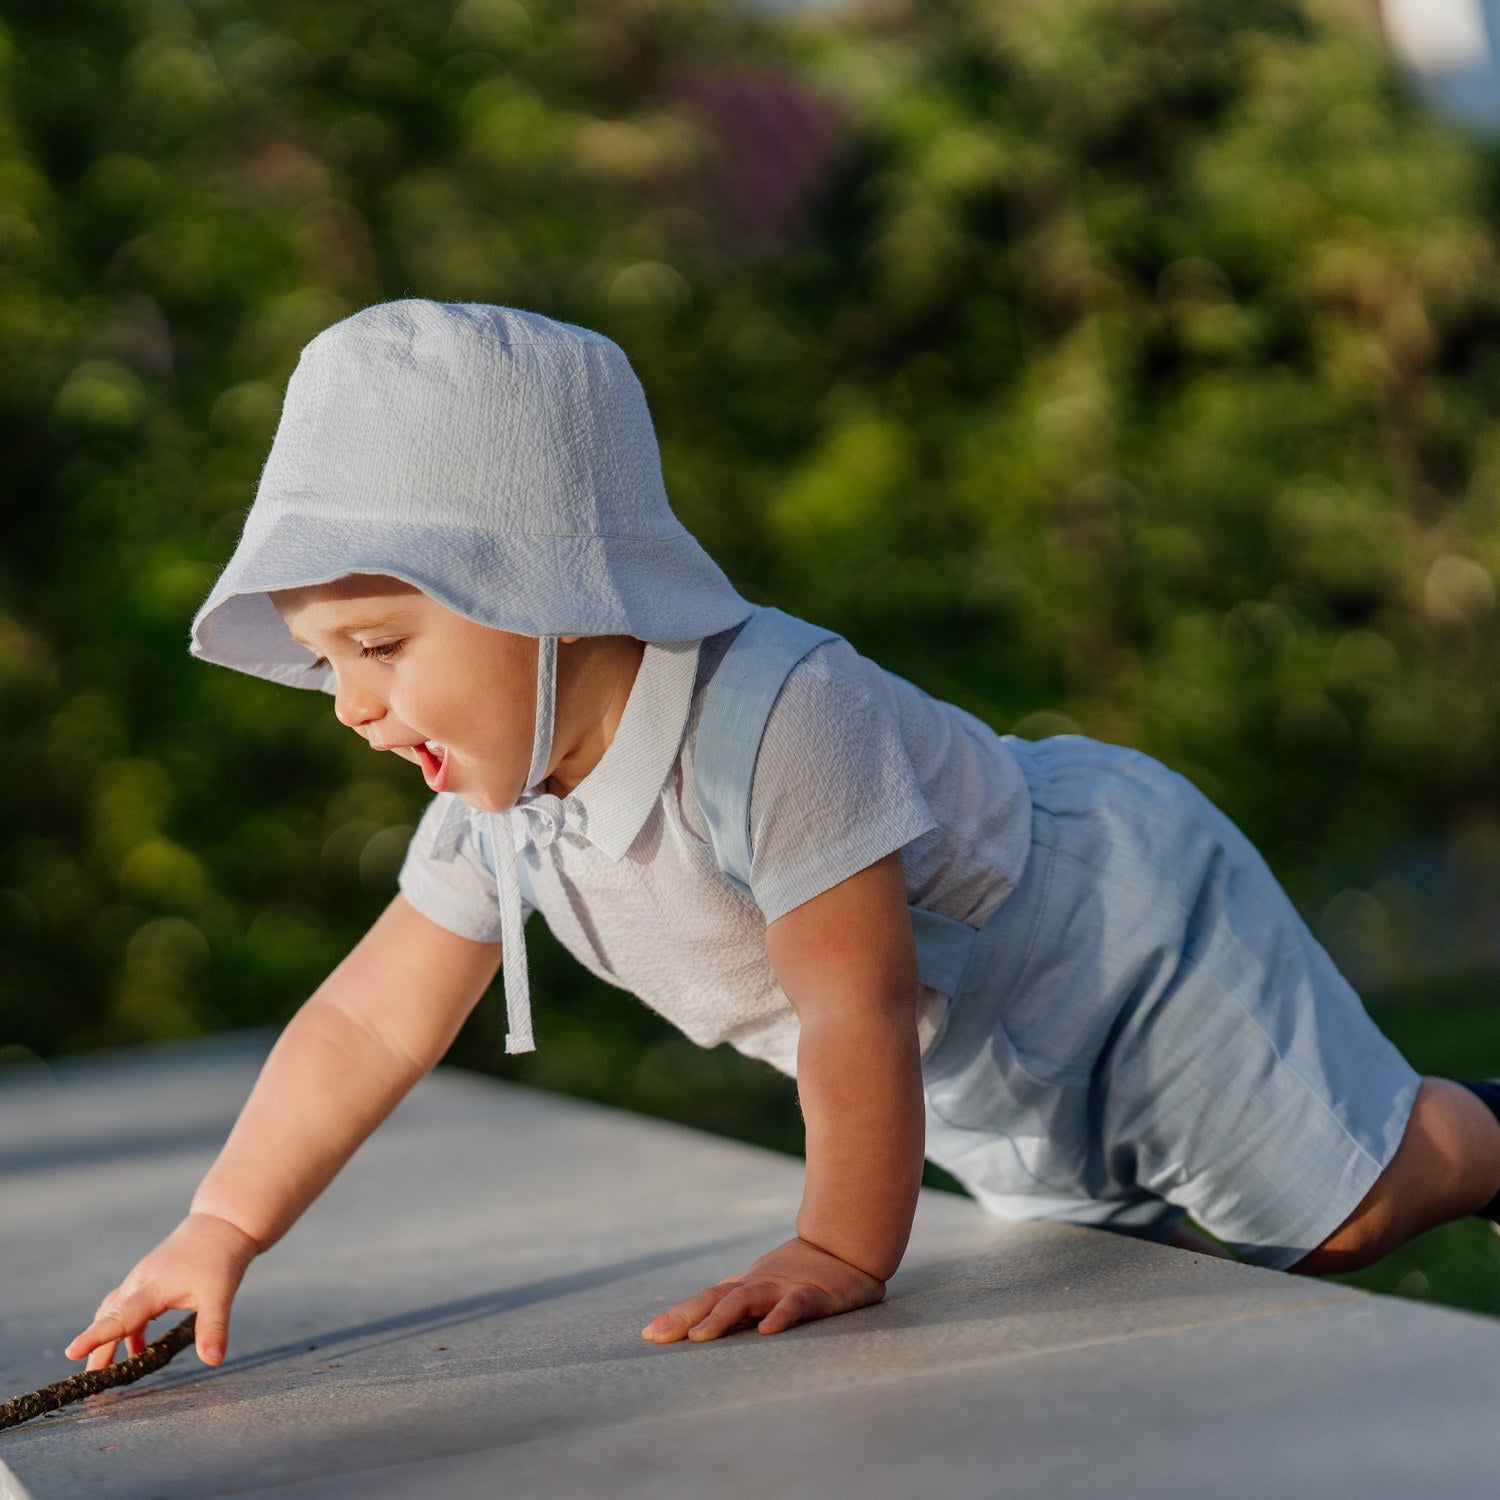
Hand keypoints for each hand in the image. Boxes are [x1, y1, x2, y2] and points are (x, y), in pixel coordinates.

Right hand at [64, 1212, 260, 1370]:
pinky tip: (138, 1348)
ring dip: (109, 1342)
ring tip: (107, 1373)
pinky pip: (128, 1308)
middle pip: (111, 1320)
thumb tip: (213, 1360)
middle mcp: (139, 1283)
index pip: (119, 1317)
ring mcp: (142, 1280)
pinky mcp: (149, 1280)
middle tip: (92, 1386)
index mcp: (152, 1288)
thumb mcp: (221, 1294)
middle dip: (98, 1352)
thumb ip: (213, 1327)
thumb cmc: (220, 1257)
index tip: (71, 1353)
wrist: (222, 1222)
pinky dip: (127, 1330)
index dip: (96, 1337)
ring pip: (116, 1313)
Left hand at [640, 1236, 885, 1343]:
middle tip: (657, 1337)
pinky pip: (794, 1306)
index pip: (706, 1299)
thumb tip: (705, 1322)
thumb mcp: (769, 1287)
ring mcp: (784, 1287)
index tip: (649, 1334)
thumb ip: (741, 1303)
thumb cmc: (805, 1271)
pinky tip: (766, 1331)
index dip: (679, 1315)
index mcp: (748, 1286)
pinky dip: (780, 1316)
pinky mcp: (814, 1295)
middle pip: (715, 1299)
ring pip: (746, 1299)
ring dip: (721, 1317)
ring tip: (699, 1337)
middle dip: (685, 1317)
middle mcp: (759, 1285)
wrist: (849, 1246)